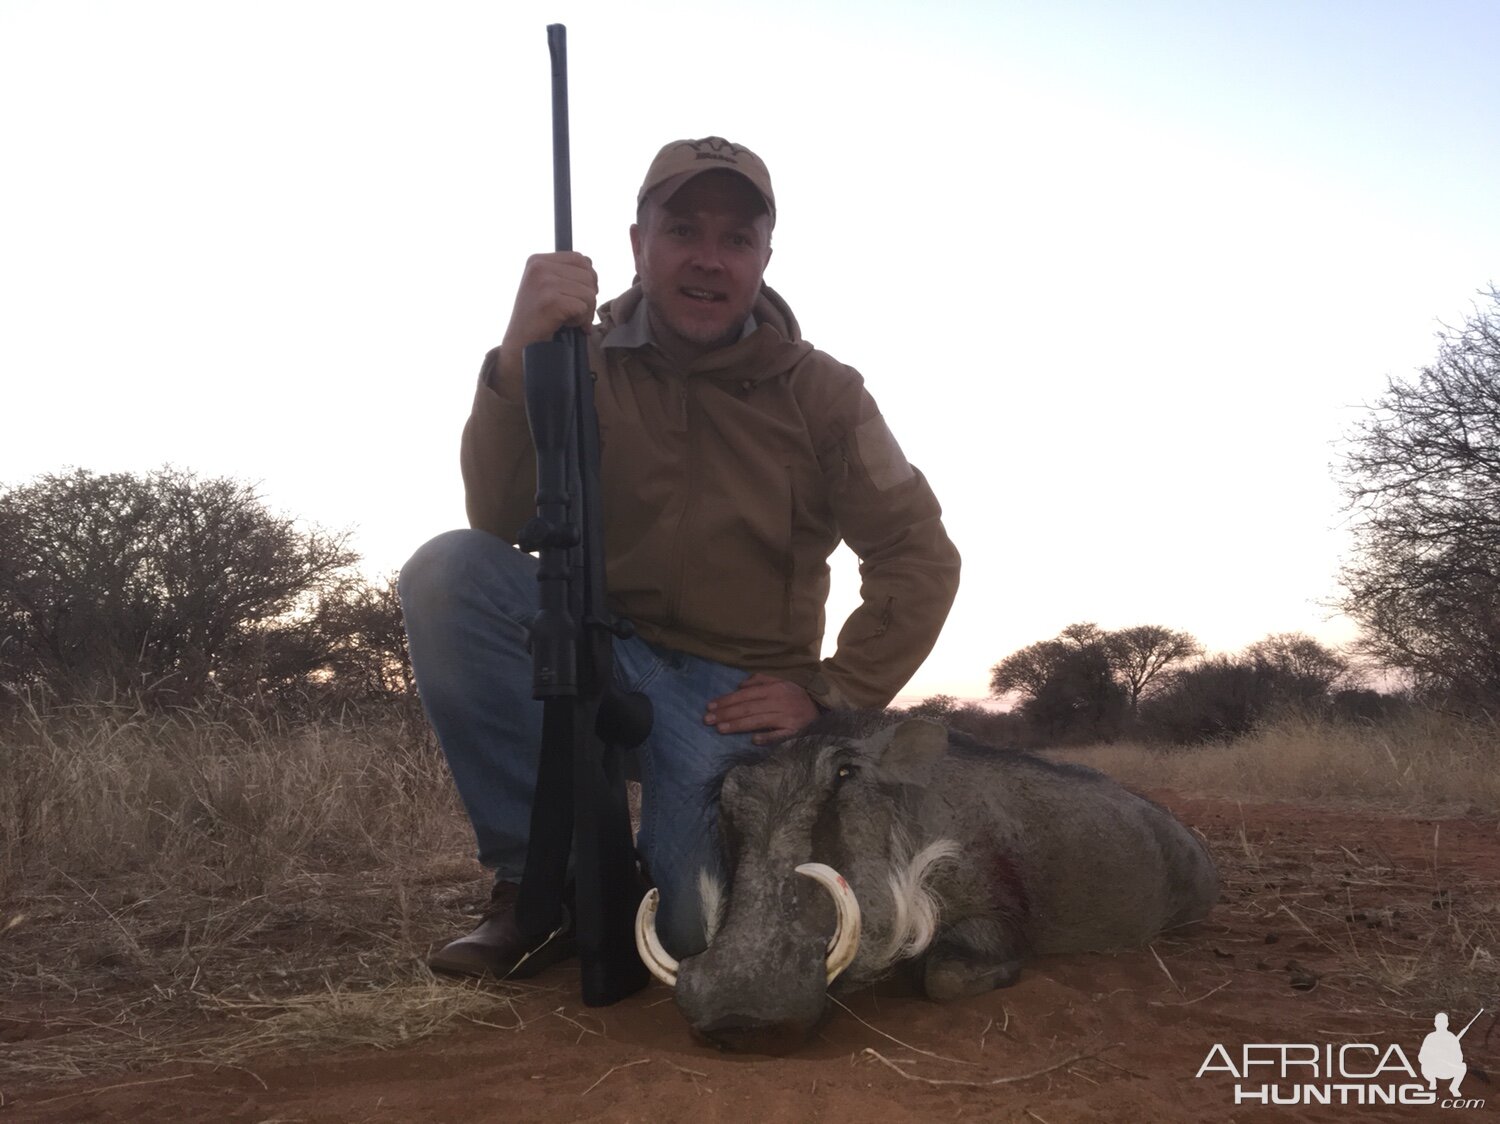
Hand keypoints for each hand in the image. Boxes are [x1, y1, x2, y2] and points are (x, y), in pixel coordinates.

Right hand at [501, 251, 598, 352]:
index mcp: (538, 260)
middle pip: (588, 276)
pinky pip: (582, 307)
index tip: (579, 297)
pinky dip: (580, 321)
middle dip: (589, 298)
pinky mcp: (550, 301)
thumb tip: (590, 265)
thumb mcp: (545, 287)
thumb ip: (563, 273)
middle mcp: (539, 267)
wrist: (519, 345)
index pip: (581, 259)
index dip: (589, 279)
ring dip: (585, 312)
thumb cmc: (537, 319)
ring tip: (569, 320)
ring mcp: (544, 283)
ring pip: (589, 293)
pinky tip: (566, 326)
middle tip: (576, 313)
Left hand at [704, 673, 819, 745]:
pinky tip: (753, 741)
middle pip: (748, 708)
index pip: (746, 695)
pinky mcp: (795, 731)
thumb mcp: (781, 681)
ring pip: (758, 721)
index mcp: (775, 688)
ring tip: (720, 729)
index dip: (727, 700)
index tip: (710, 706)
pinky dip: (767, 737)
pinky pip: (779, 735)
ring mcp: (788, 717)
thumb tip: (740, 684)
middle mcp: (780, 701)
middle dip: (726, 713)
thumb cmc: (797, 696)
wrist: (823, 709)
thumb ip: (761, 679)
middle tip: (707, 720)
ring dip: (738, 725)